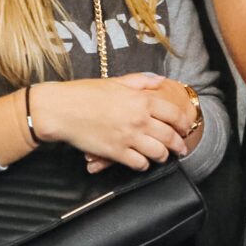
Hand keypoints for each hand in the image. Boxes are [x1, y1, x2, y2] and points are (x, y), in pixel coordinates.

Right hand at [34, 74, 194, 171]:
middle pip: (170, 137)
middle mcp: (139, 120)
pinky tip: (142, 161)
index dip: (183, 123)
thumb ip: (140, 81)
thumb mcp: (114, 81)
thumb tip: (160, 80)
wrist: (61, 109)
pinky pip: (139, 164)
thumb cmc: (84, 93)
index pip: (174, 114)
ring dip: (163, 156)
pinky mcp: (116, 153)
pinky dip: (143, 165)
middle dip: (179, 144)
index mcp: (141, 100)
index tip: (185, 128)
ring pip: (158, 153)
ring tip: (163, 157)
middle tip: (181, 148)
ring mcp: (128, 138)